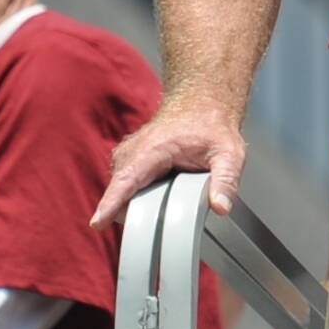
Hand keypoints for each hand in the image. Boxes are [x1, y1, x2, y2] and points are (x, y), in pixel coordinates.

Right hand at [91, 97, 244, 226]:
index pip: (126, 180)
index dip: (112, 203)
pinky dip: (141, 196)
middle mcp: (132, 152)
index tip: (99, 222)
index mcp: (152, 148)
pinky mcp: (126, 164)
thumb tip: (220, 206)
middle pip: (122, 195)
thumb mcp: (229, 153)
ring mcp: (125, 158)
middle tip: (173, 202)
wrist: (199, 107)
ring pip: (123, 195)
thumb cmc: (210, 127)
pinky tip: (163, 189)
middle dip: (140, 211)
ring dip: (142, 203)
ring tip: (172, 189)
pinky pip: (125, 190)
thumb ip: (226, 180)